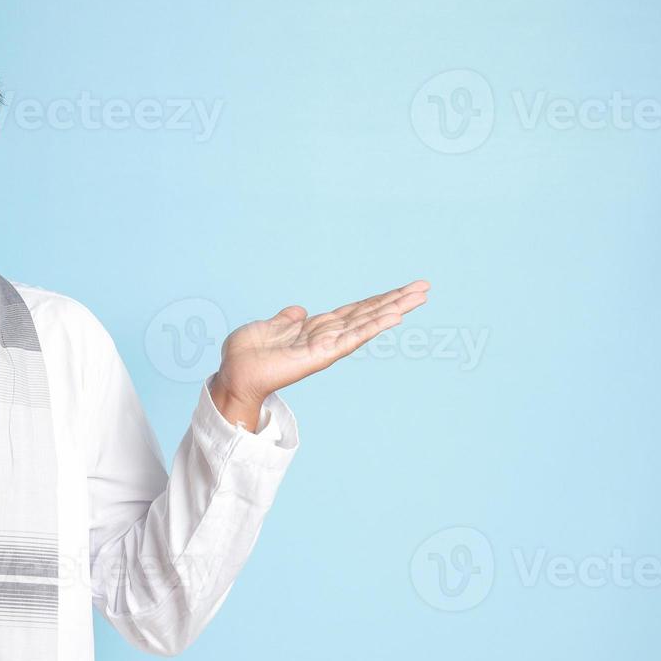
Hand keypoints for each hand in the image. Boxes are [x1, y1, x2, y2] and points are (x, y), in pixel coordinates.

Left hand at [210, 279, 429, 426]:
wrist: (234, 373)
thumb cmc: (247, 354)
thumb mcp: (269, 326)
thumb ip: (287, 319)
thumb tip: (299, 310)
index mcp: (315, 328)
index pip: (353, 311)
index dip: (377, 300)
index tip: (402, 289)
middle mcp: (326, 337)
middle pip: (368, 314)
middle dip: (396, 300)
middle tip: (425, 287)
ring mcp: (327, 346)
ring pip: (367, 323)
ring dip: (393, 309)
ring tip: (419, 297)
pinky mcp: (322, 354)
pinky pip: (352, 338)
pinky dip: (373, 326)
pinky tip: (394, 316)